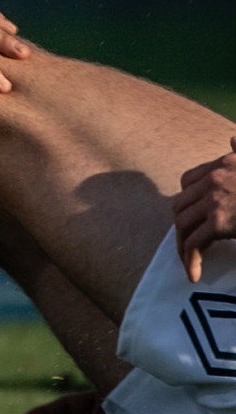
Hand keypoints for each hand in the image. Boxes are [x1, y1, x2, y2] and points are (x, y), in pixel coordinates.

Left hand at [175, 138, 235, 282]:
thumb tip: (233, 139)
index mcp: (225, 163)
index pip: (189, 180)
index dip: (188, 200)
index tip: (194, 218)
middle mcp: (215, 178)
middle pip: (181, 203)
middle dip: (182, 225)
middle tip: (190, 244)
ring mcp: (215, 198)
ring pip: (182, 223)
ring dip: (183, 245)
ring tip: (190, 263)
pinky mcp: (220, 221)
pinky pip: (194, 241)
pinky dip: (191, 259)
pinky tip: (194, 274)